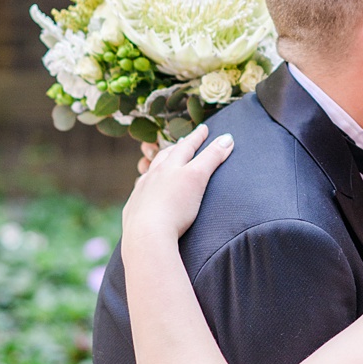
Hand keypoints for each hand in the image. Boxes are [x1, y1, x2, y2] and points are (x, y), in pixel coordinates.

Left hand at [123, 125, 231, 250]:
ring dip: (158, 163)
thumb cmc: (175, 207)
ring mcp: (141, 192)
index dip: (197, 137)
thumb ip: (212, 157)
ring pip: (150, 172)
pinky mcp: (135, 209)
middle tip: (183, 140)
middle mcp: (153, 176)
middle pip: (166, 156)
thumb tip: (227, 138)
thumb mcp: (198, 178)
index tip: (204, 128)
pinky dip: (146, 184)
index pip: (186, 147)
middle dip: (177, 147)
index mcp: (170, 167)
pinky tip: (146, 187)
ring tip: (163, 159)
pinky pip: (140, 190)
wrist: (147, 235)